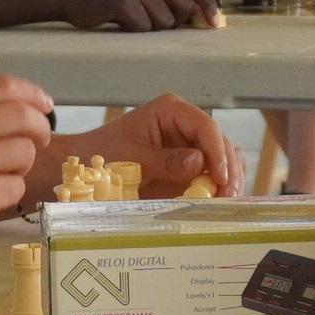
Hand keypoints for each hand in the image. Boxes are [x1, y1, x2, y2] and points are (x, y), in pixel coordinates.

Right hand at [0, 74, 57, 261]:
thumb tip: (22, 107)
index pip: (1, 85)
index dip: (31, 93)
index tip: (44, 104)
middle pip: (22, 114)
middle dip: (40, 127)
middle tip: (40, 140)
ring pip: (26, 150)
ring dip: (21, 166)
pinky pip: (17, 185)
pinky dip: (9, 194)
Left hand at [53, 95, 245, 204]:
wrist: (86, 166)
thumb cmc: (102, 153)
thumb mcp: (130, 156)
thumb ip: (164, 160)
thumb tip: (198, 162)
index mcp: (171, 111)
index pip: (205, 126)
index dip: (216, 150)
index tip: (220, 176)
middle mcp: (186, 125)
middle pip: (220, 142)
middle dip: (227, 169)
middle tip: (227, 195)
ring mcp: (191, 146)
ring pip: (223, 159)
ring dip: (229, 180)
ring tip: (226, 202)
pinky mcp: (190, 168)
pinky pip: (213, 175)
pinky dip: (219, 189)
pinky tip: (220, 203)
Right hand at [65, 0, 213, 31]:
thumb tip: (199, 15)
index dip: (207, 3)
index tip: (214, 22)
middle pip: (182, 7)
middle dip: (171, 22)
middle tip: (149, 20)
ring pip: (163, 22)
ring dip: (148, 28)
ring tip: (130, 18)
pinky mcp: (123, 2)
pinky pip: (142, 28)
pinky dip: (132, 31)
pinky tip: (119, 21)